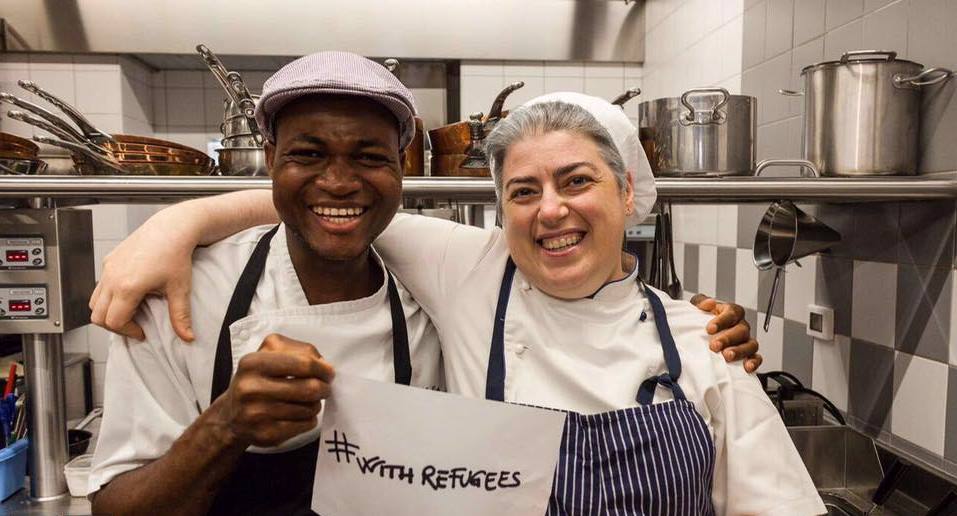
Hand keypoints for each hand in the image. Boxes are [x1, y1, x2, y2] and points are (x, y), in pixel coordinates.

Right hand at [89, 207, 199, 340]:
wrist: (172, 228)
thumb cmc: (176, 255)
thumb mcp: (180, 289)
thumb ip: (180, 317)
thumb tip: (188, 338)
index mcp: (127, 287)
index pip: (114, 321)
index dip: (128, 331)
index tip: (142, 332)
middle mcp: (112, 278)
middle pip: (98, 316)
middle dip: (115, 325)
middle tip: (135, 326)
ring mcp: (108, 268)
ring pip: (94, 301)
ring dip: (108, 311)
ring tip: (132, 310)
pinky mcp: (109, 260)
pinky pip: (100, 285)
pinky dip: (108, 296)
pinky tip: (130, 293)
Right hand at [217, 334, 334, 447]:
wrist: (230, 416)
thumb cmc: (256, 380)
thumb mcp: (267, 355)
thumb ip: (298, 351)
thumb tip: (323, 365)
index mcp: (253, 363)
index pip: (303, 363)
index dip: (323, 368)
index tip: (328, 372)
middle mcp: (251, 388)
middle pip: (310, 388)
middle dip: (324, 387)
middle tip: (324, 388)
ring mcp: (257, 414)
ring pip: (309, 408)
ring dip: (315, 404)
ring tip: (306, 401)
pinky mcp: (266, 434)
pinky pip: (304, 425)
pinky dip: (309, 419)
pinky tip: (300, 415)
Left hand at [690, 294, 761, 372]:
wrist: (704, 332)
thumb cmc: (703, 318)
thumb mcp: (698, 306)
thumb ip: (701, 302)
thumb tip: (709, 303)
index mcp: (732, 312)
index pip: (732, 313)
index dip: (722, 321)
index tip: (710, 329)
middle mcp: (741, 326)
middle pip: (741, 330)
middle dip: (728, 338)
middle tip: (715, 346)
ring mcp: (746, 340)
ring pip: (751, 344)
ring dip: (740, 351)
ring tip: (727, 356)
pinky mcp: (749, 354)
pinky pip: (757, 358)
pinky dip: (754, 362)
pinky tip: (746, 367)